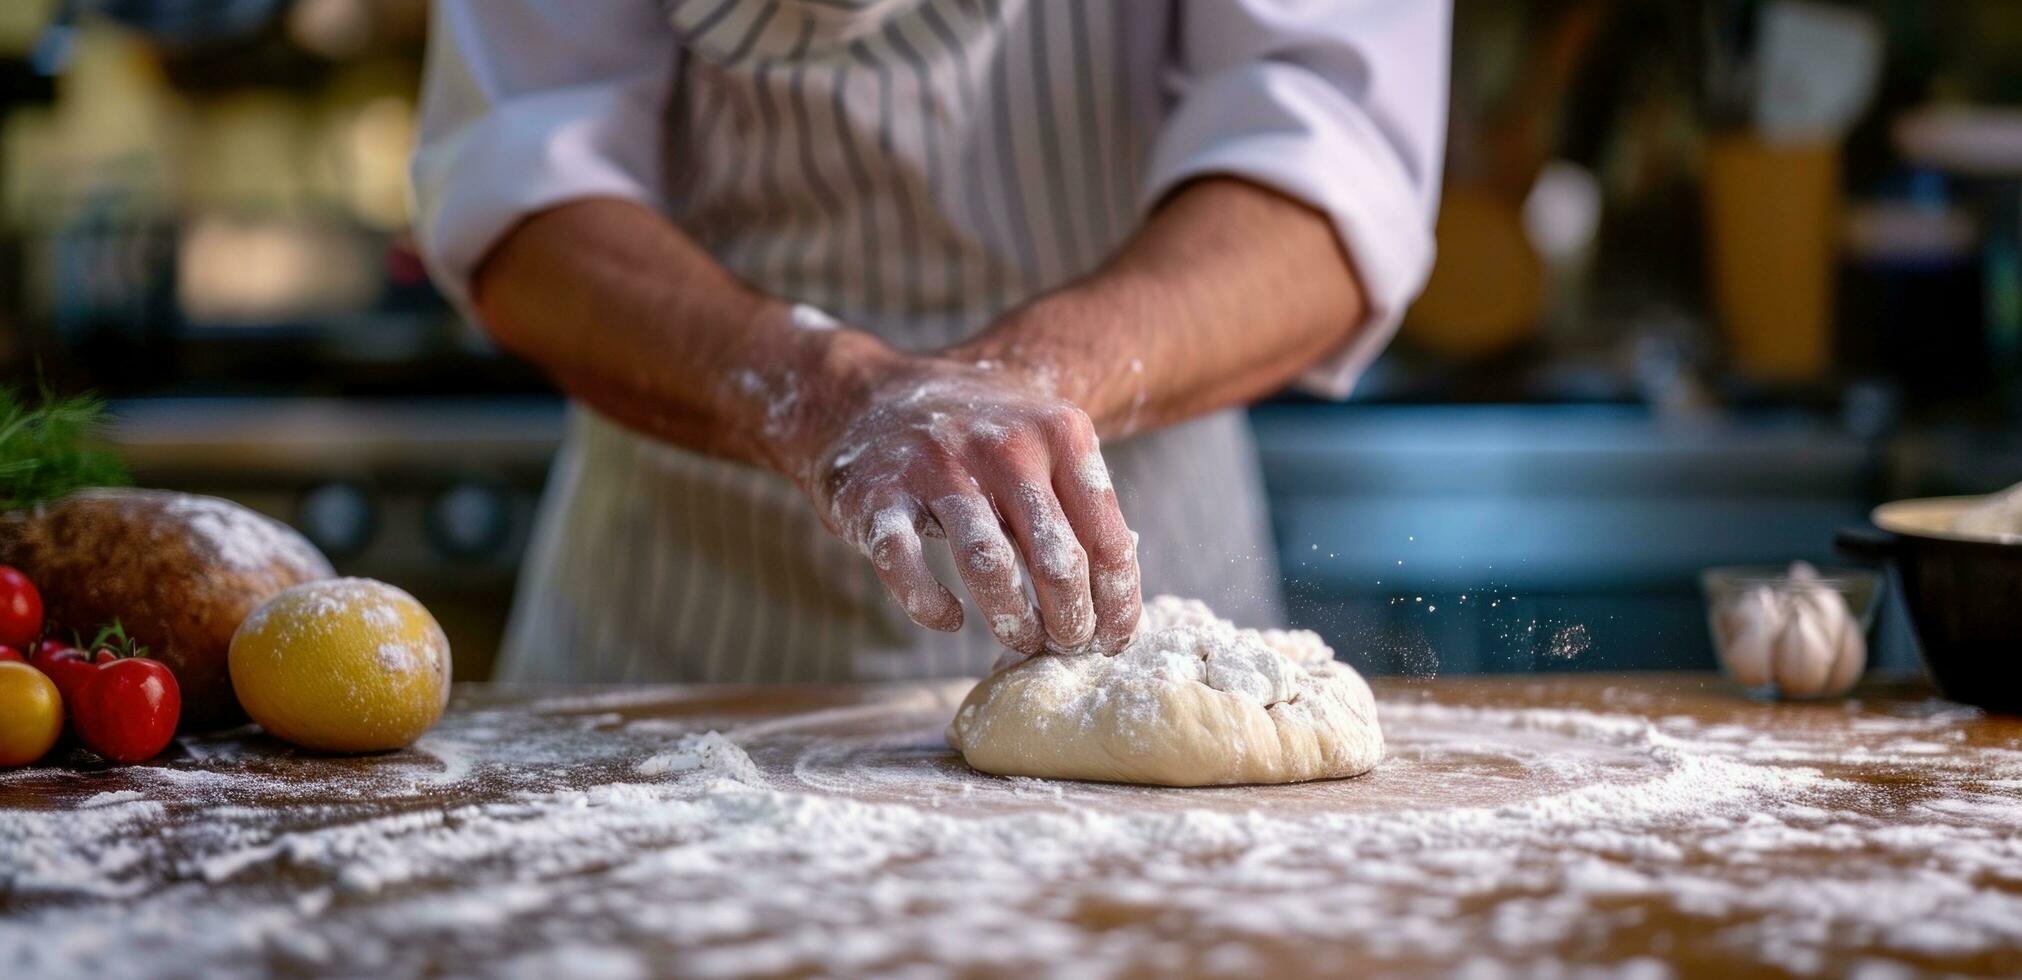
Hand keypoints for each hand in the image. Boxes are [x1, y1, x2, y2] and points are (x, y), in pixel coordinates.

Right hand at [774, 337, 1141, 655]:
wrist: (878, 394)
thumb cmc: (982, 439)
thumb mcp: (1043, 446)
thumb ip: (1080, 508)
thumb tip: (1116, 598)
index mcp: (1060, 434)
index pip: (1106, 537)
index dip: (1118, 601)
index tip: (1114, 641)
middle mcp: (1004, 446)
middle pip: (1057, 558)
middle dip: (1071, 619)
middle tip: (1068, 645)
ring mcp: (937, 467)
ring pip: (988, 564)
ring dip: (1013, 619)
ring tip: (1022, 640)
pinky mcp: (877, 495)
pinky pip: (905, 564)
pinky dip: (930, 605)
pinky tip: (950, 618)